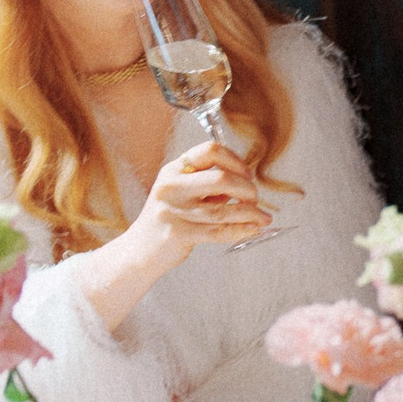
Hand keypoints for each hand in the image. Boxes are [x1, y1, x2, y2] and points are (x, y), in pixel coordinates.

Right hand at [129, 141, 272, 264]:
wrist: (139, 250)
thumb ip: (208, 184)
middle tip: (255, 199)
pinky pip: (218, 231)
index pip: (210, 151)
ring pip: (223, 210)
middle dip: (247, 189)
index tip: (247, 175)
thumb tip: (246, 181)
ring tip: (263, 218)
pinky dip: (241, 229)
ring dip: (251, 213)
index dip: (236, 161)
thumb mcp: (182, 192)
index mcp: (173, 170)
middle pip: (221, 179)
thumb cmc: (168, 219)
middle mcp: (171, 187)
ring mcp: (173, 210)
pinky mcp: (179, 234)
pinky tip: (253, 228)